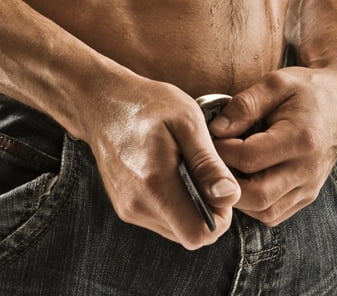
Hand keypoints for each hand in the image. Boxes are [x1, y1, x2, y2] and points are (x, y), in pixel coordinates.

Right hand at [83, 73, 240, 249]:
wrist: (104, 103)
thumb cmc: (150, 105)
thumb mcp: (188, 121)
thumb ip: (208, 163)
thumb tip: (230, 196)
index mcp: (155, 185)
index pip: (197, 235)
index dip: (221, 217)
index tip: (223, 186)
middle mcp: (137, 206)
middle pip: (189, 235)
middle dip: (209, 211)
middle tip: (209, 171)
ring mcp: (128, 209)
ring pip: (177, 229)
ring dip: (193, 206)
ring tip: (192, 167)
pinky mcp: (126, 207)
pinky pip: (163, 219)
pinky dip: (177, 202)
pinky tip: (178, 171)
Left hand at [209, 65, 336, 225]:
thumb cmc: (307, 90)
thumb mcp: (276, 84)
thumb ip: (245, 105)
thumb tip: (216, 130)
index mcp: (301, 138)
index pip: (249, 158)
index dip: (222, 151)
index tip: (213, 138)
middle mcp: (308, 168)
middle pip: (256, 195)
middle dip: (227, 182)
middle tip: (216, 162)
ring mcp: (310, 186)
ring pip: (264, 212)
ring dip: (240, 197)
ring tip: (231, 171)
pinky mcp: (308, 195)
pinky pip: (274, 214)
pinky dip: (254, 204)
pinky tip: (248, 180)